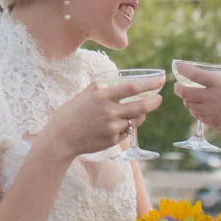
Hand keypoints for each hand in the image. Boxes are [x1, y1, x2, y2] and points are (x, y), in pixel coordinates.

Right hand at [40, 78, 163, 159]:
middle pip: (141, 106)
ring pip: (135, 120)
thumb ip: (99, 87)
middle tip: (159, 98)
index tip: (160, 80)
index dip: (149, 84)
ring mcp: (112, 127)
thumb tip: (113, 81)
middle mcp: (109, 112)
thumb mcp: (82, 95)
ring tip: (136, 111)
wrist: (61, 139)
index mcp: (102, 96)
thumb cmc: (69, 114)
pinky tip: (118, 125)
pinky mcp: (113, 140)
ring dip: (139, 115)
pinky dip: (127, 127)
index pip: (132, 88)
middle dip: (154, 102)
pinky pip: (127, 132)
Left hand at [173, 60, 220, 148]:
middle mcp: (213, 97)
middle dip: (179, 88)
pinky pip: (198, 116)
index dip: (184, 69)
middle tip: (177, 86)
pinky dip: (195, 111)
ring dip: (187, 100)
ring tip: (188, 97)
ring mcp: (211, 112)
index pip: (196, 74)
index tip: (178, 66)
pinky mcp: (213, 124)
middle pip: (186, 92)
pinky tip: (198, 109)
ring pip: (190, 105)